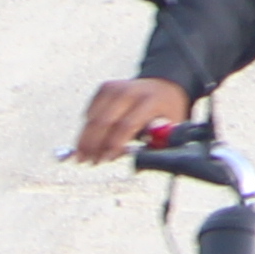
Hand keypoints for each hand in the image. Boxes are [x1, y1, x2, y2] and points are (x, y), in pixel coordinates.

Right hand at [71, 78, 192, 163]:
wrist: (163, 87)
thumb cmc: (165, 111)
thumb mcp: (170, 127)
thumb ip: (154, 146)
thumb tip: (136, 166)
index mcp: (151, 101)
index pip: (127, 124)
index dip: (114, 144)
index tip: (106, 159)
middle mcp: (132, 91)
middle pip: (104, 121)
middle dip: (93, 144)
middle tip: (87, 161)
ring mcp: (117, 87)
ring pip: (93, 118)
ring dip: (85, 139)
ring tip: (84, 156)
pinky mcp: (105, 88)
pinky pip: (90, 111)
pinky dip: (87, 128)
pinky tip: (91, 140)